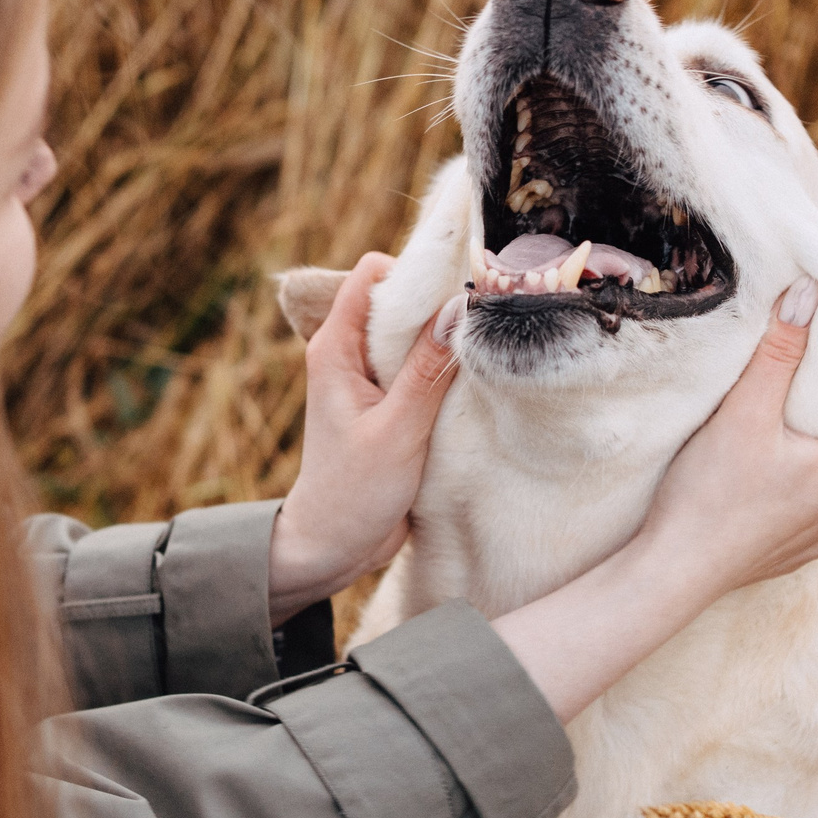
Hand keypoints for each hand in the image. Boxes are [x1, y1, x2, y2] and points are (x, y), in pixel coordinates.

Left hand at [268, 253, 460, 618]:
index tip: (459, 288)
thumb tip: (459, 309)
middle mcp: (349, 354)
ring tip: (484, 354)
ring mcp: (368, 378)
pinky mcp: (388, 402)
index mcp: (336, 348)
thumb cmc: (353, 493)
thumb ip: (427, 371)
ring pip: (414, 333)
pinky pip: (420, 366)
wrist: (333, 546)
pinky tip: (472, 385)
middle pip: (399, 299)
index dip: (415, 271)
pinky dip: (445, 369)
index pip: (373, 275)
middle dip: (439, 303)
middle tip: (484, 321)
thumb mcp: (397, 431)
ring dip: (446, 341)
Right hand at [487, 280, 817, 720]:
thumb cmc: (710, 493)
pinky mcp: (804, 547)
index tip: (797, 338)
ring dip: (802, 436)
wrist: (676, 573)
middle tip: (770, 374)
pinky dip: (790, 475)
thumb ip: (780, 351)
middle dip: (815, 394)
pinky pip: (809, 494)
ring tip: (757, 421)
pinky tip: (752, 472)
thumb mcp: (744, 412)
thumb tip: (809, 293)